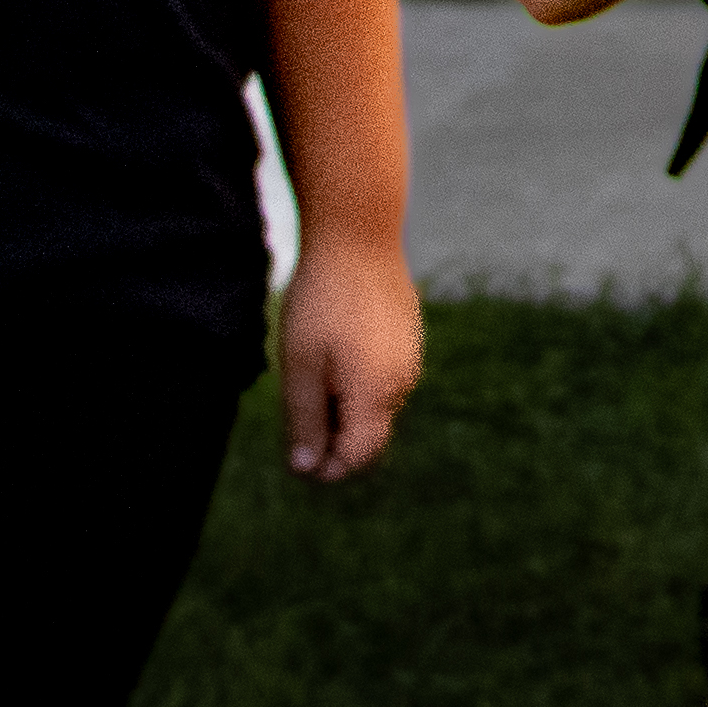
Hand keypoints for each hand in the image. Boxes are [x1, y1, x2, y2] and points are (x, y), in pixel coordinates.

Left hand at [277, 234, 425, 479]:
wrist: (359, 238)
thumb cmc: (322, 302)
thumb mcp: (300, 366)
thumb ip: (305, 421)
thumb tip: (307, 468)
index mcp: (376, 396)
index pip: (357, 457)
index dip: (326, 468)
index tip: (296, 457)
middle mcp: (402, 383)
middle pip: (370, 435)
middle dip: (335, 438)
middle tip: (297, 412)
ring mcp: (411, 358)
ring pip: (377, 404)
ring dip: (346, 406)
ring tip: (312, 373)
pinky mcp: (409, 336)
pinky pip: (385, 376)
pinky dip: (359, 379)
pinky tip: (334, 350)